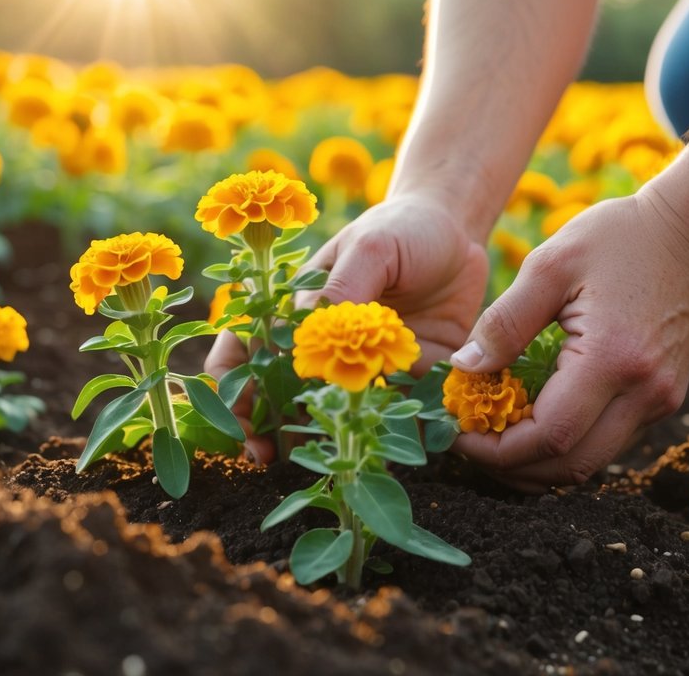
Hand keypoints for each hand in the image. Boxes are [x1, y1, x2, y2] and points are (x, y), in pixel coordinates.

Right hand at [205, 192, 489, 460]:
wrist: (457, 232)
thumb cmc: (400, 230)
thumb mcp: (370, 248)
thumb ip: (342, 289)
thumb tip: (309, 337)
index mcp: (296, 314)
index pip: (244, 355)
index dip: (232, 391)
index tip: (238, 420)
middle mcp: (324, 348)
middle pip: (280, 400)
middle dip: (267, 434)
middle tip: (267, 459)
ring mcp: (364, 369)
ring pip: (334, 417)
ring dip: (329, 440)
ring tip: (333, 455)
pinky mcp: (407, 381)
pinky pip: (395, 416)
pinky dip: (393, 435)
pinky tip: (397, 447)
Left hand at [450, 185, 688, 491]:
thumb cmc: (621, 236)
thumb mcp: (549, 265)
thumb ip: (504, 322)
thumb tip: (464, 368)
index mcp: (612, 360)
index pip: (549, 436)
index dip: (496, 449)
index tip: (457, 434)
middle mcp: (644, 393)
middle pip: (570, 466)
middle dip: (512, 468)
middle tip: (469, 443)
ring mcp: (660, 400)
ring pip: (591, 461)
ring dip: (538, 462)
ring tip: (493, 433)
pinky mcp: (663, 397)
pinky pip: (608, 440)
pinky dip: (566, 443)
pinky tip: (533, 418)